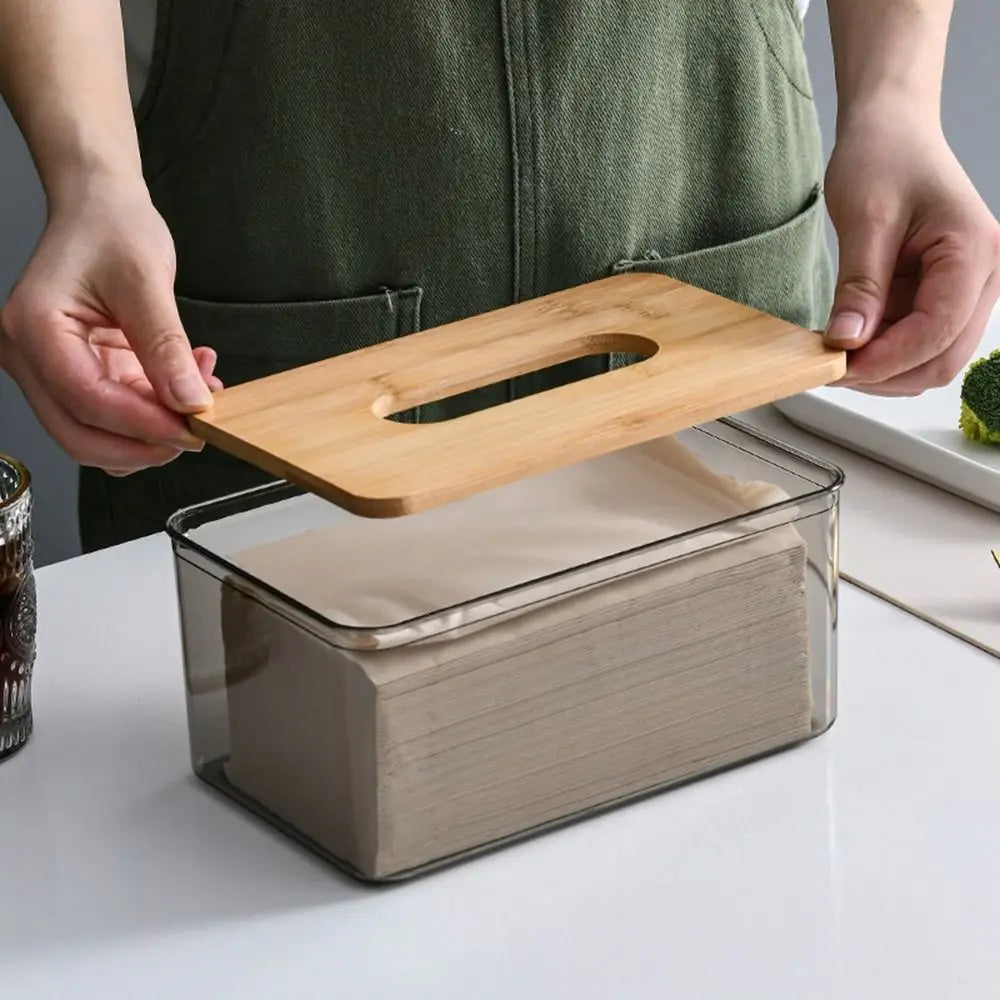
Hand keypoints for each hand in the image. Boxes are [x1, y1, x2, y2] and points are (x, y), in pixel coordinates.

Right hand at [0, 177, 221, 474]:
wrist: (101, 208)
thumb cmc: (111, 228)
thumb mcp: (147, 282)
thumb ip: (167, 348)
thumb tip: (189, 402)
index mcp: (34, 327)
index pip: (86, 401)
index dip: (144, 425)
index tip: (193, 429)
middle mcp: (30, 356)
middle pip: (80, 434)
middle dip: (144, 443)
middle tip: (197, 431)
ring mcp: (51, 369)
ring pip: (98, 433)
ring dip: (153, 430)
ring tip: (198, 395)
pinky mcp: (80, 373)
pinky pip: (115, 414)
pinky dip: (154, 412)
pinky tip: (185, 383)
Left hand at [822, 98, 999, 394]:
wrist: (891, 133)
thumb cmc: (883, 157)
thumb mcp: (865, 218)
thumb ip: (860, 285)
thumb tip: (848, 342)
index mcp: (974, 251)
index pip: (937, 330)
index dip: (886, 359)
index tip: (838, 366)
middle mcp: (984, 276)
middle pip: (942, 359)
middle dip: (885, 374)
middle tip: (830, 369)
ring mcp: (967, 291)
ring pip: (931, 361)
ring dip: (883, 371)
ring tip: (835, 355)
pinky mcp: (943, 299)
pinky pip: (916, 345)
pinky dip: (882, 355)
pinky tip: (850, 343)